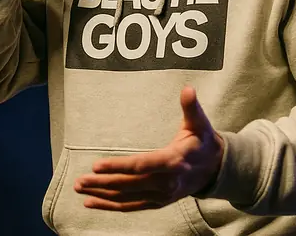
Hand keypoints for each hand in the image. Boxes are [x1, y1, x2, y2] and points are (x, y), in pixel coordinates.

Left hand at [74, 87, 222, 210]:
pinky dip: (110, 206)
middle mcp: (166, 183)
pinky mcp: (157, 202)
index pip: (141, 166)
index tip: (96, 165)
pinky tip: (91, 202)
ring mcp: (161, 196)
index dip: (118, 167)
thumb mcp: (199, 123)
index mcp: (173, 162)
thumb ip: (191, 107)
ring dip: (102, 195)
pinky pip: (131, 206)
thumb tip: (188, 89)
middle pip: (129, 185)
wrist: (216, 170)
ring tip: (80, 189)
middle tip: (79, 180)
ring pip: (127, 198)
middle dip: (102, 183)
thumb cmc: (202, 142)